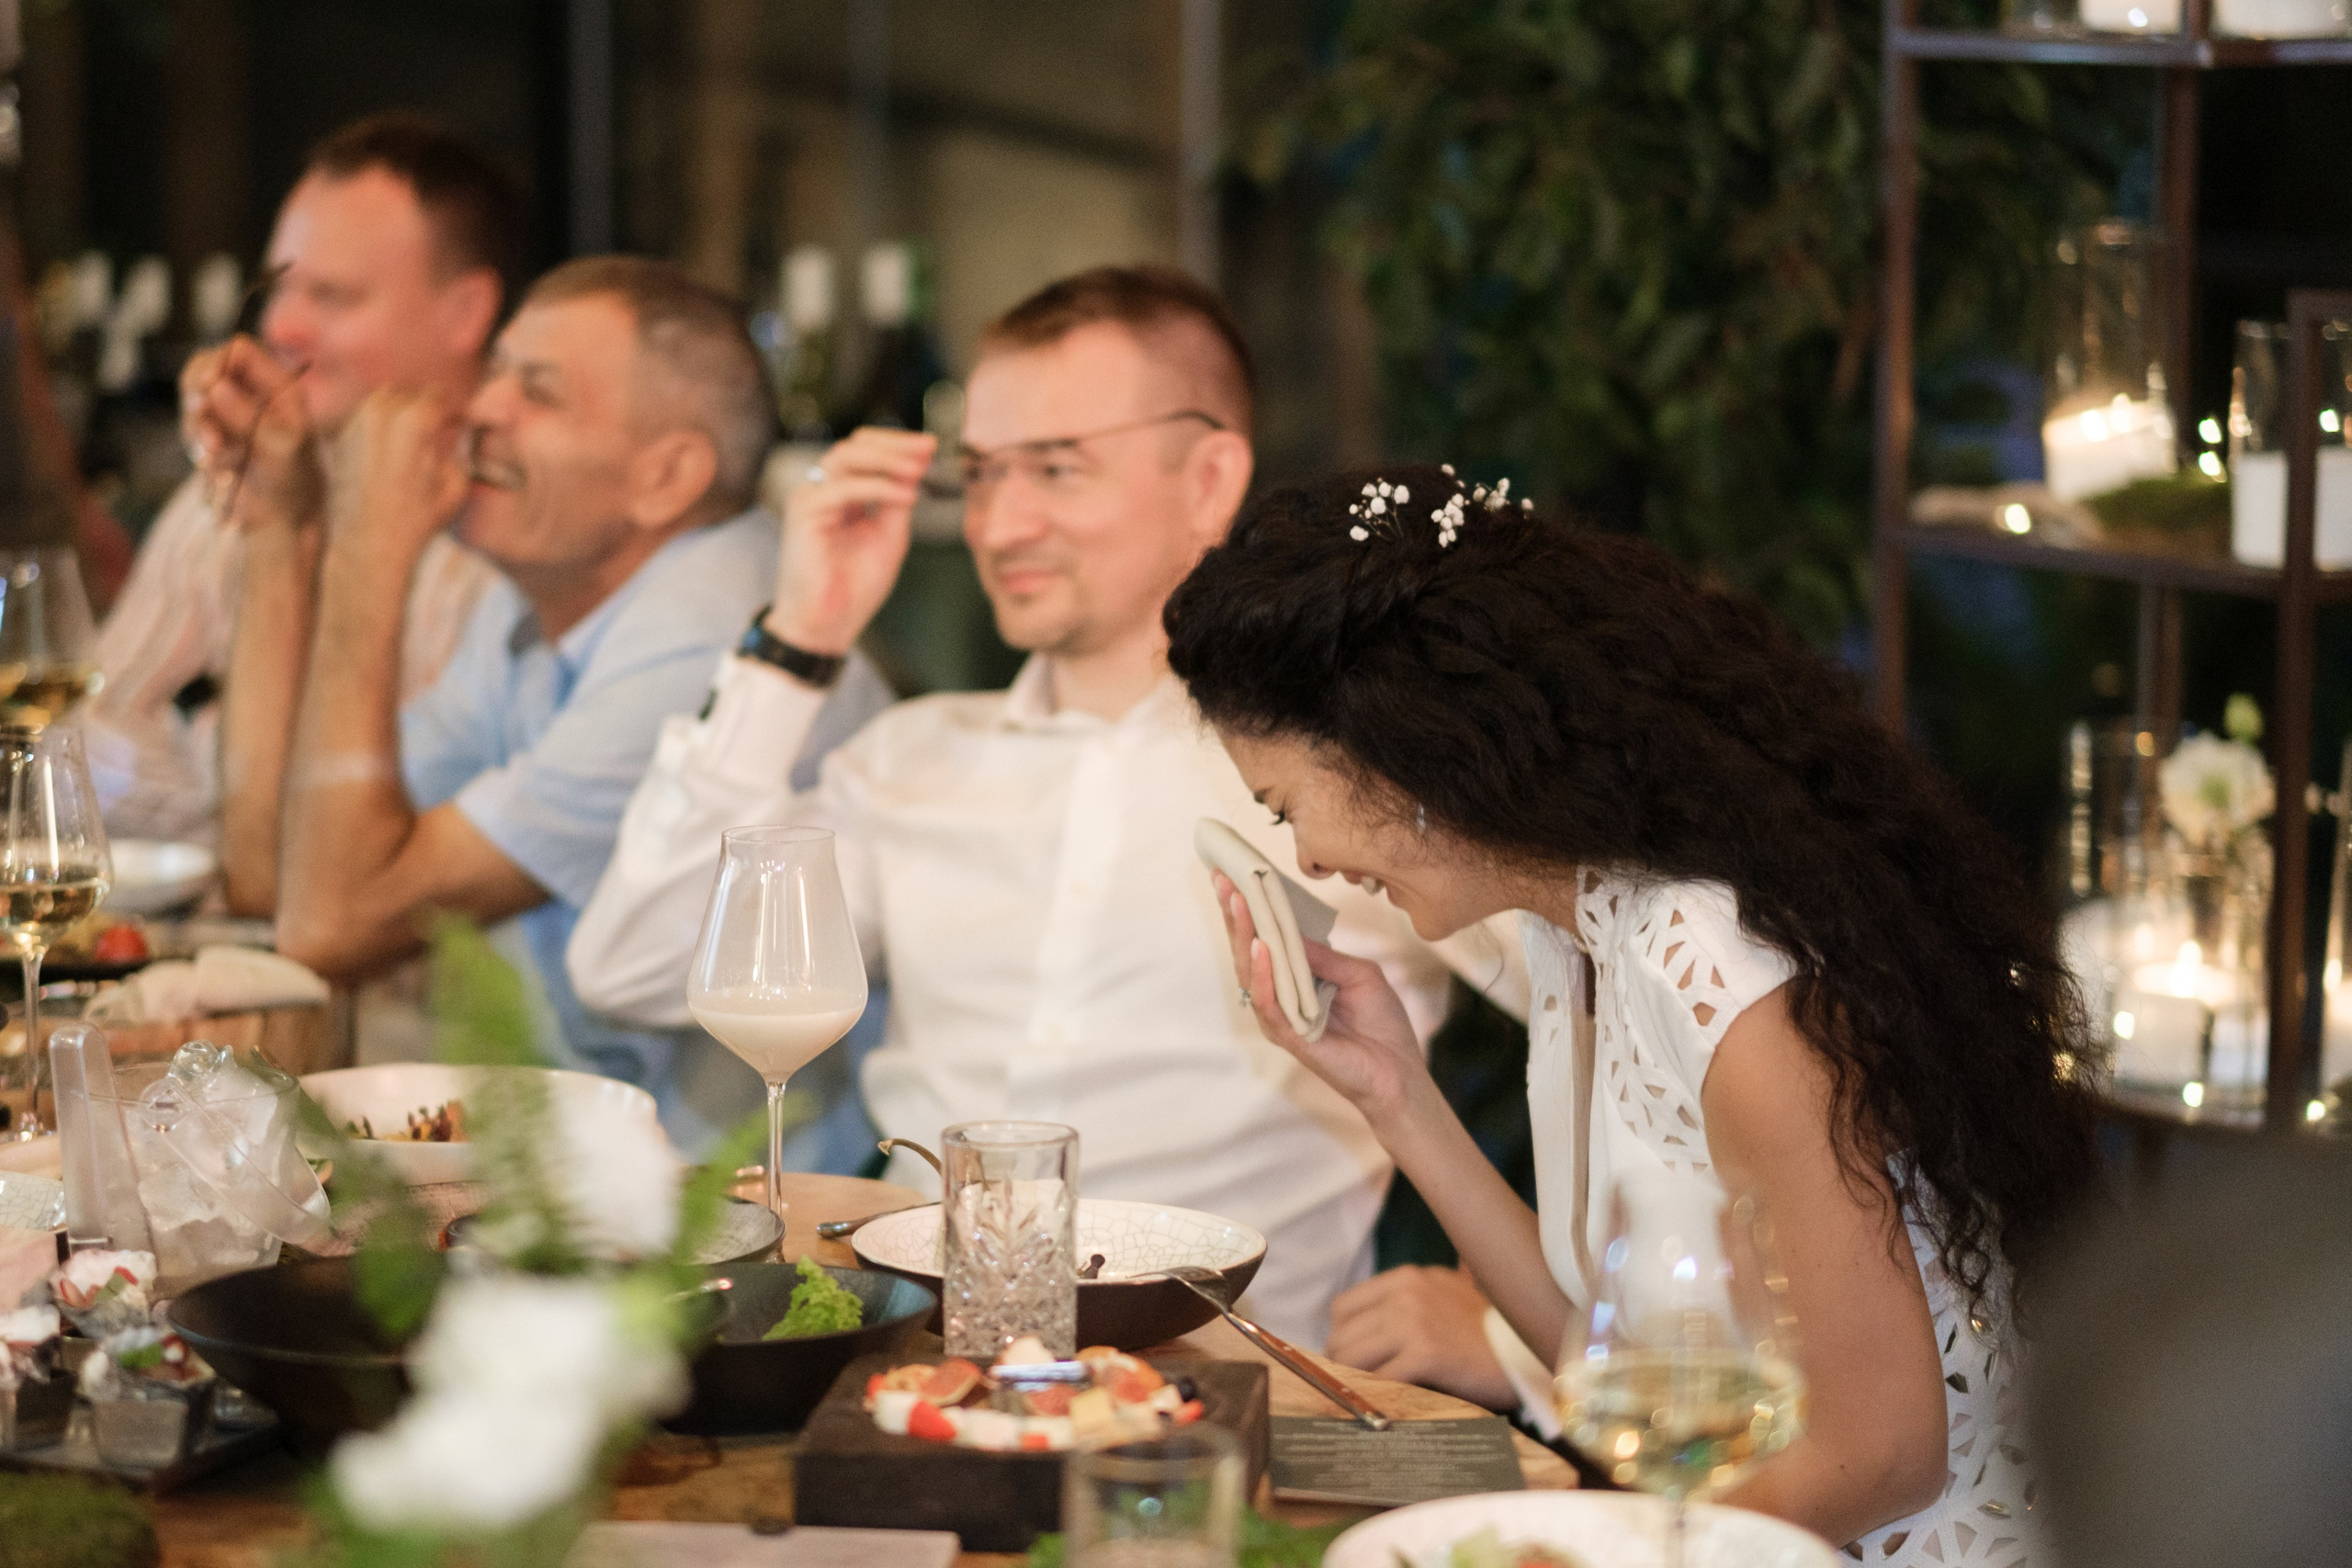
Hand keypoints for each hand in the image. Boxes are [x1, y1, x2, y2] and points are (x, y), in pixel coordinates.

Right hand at [181, 336, 321, 532]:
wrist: (285, 525)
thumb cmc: (296, 484)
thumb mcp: (280, 448)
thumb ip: (247, 416)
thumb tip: (214, 387)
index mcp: (280, 388)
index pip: (239, 352)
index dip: (217, 361)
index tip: (206, 384)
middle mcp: (254, 395)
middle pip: (207, 368)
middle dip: (197, 391)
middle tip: (199, 412)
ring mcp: (231, 415)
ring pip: (195, 399)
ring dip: (198, 424)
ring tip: (219, 454)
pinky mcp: (215, 437)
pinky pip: (193, 428)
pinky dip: (198, 444)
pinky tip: (218, 466)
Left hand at [325, 388, 467, 571]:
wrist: (368, 544)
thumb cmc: (415, 521)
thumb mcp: (454, 485)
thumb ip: (457, 451)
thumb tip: (455, 436)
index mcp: (414, 421)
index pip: (438, 395)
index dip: (452, 408)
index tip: (458, 421)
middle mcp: (380, 415)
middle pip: (409, 391)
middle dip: (424, 405)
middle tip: (437, 425)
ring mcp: (354, 424)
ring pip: (382, 399)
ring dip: (399, 410)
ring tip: (412, 433)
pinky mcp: (338, 438)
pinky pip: (362, 418)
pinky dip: (378, 425)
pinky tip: (388, 446)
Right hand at [765, 426, 936, 655]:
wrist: (827, 625)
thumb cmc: (854, 588)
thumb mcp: (888, 538)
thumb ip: (898, 503)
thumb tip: (916, 469)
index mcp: (842, 496)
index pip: (866, 453)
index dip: (898, 446)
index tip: (931, 447)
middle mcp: (822, 492)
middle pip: (854, 446)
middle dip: (895, 443)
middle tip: (928, 448)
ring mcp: (810, 499)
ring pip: (846, 457)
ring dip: (887, 459)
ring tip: (919, 468)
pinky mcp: (804, 514)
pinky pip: (844, 489)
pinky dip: (879, 488)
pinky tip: (906, 496)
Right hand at [1213, 870, 1430, 1125]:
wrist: (1399, 1073)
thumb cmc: (1381, 1025)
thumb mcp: (1359, 974)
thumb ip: (1324, 956)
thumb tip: (1288, 930)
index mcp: (1296, 980)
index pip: (1265, 940)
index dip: (1249, 909)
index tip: (1233, 874)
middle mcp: (1281, 998)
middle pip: (1248, 951)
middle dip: (1235, 914)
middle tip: (1223, 879)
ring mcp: (1281, 1019)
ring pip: (1250, 974)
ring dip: (1243, 936)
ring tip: (1237, 902)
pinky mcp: (1290, 1038)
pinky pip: (1269, 1003)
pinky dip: (1263, 975)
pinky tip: (1260, 948)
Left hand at [1327, 1266, 1516, 1409]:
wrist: (1525, 1353)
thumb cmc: (1484, 1332)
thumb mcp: (1443, 1296)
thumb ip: (1405, 1303)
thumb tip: (1360, 1334)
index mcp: (1407, 1278)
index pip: (1343, 1307)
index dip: (1342, 1336)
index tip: (1352, 1359)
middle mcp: (1406, 1292)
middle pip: (1341, 1333)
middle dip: (1343, 1363)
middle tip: (1355, 1386)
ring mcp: (1414, 1321)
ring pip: (1352, 1356)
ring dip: (1354, 1381)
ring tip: (1367, 1398)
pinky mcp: (1426, 1352)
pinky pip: (1379, 1378)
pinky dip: (1376, 1395)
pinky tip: (1386, 1405)